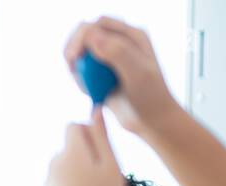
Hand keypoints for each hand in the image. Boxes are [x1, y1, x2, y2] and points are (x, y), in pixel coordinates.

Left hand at [46, 108, 125, 185]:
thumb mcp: (111, 167)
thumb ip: (101, 137)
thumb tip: (95, 110)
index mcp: (70, 152)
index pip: (73, 126)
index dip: (89, 132)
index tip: (103, 152)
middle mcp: (54, 165)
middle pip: (69, 146)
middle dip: (86, 154)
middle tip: (103, 177)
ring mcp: (48, 183)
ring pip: (66, 166)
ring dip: (80, 172)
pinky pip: (63, 184)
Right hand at [63, 17, 180, 138]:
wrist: (151, 121)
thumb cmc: (150, 97)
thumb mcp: (138, 74)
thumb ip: (117, 52)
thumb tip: (91, 35)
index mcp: (132, 35)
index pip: (99, 24)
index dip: (82, 36)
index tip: (75, 58)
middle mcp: (120, 43)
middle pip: (86, 34)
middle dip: (74, 49)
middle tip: (73, 68)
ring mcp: (110, 59)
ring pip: (81, 53)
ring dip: (76, 67)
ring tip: (86, 85)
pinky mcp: (102, 74)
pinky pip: (82, 71)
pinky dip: (80, 80)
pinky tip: (90, 93)